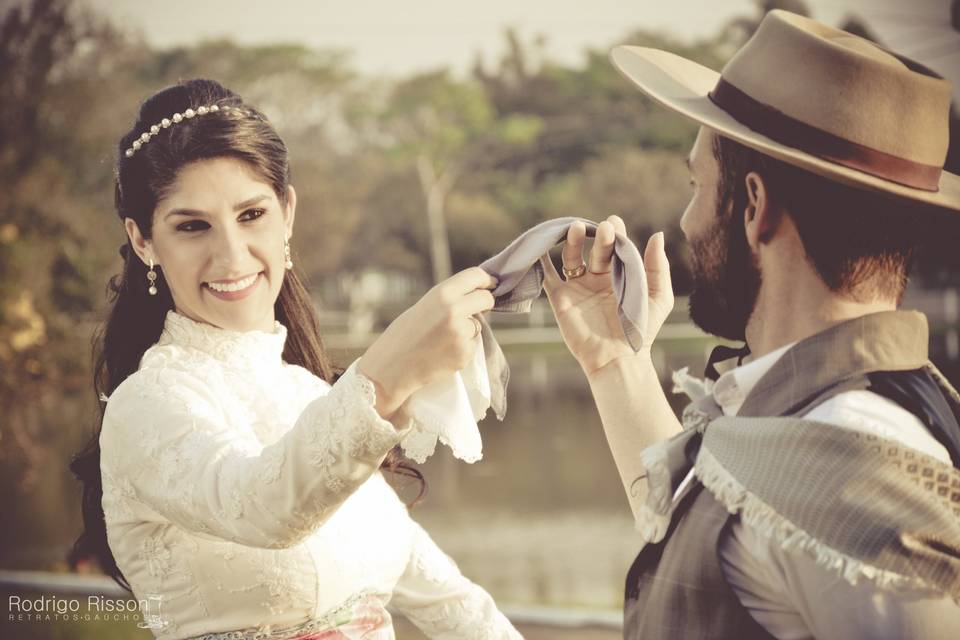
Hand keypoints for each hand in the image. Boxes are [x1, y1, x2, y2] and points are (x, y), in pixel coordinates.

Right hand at [359, 267, 496, 418]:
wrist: (391, 367)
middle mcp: (455, 310)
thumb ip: (449, 300)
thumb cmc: (403, 335)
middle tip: (480, 307)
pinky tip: (441, 353)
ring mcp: (462, 334)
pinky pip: (472, 345)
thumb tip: (478, 295)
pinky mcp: (465, 354)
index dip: (486, 279)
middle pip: (486, 299)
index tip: (491, 283)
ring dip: (468, 329)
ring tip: (441, 339)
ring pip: (477, 325)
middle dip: (485, 302)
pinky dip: (462, 347)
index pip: (475, 276)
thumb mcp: (424, 307)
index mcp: (442, 294)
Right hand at [540, 215, 673, 376]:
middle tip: (603, 228)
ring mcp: (578, 287)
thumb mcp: (658, 296)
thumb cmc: (642, 331)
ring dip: (571, 241)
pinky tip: (541, 243)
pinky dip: (541, 260)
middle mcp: (598, 279)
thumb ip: (658, 267)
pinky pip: (547, 275)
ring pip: (570, 257)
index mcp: (621, 276)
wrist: (618, 358)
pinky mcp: (560, 298)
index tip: (614, 222)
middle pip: (595, 249)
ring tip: (575, 227)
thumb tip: (658, 234)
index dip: (616, 233)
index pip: (617, 247)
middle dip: (599, 236)